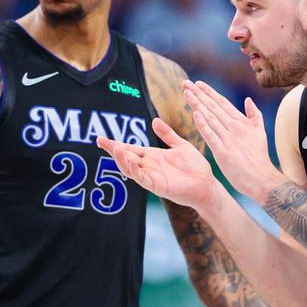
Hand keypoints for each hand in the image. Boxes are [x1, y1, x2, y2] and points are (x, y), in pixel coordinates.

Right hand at [97, 116, 225, 211]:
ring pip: (130, 168)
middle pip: (126, 157)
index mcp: (153, 156)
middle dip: (113, 149)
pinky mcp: (156, 185)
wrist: (207, 184)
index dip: (116, 144)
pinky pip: (141, 177)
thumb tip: (154, 120)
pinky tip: (128, 159)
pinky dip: (133, 169)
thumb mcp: (180, 145)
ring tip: (114, 147)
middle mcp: (149, 166)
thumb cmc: (195, 168)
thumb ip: (167, 134)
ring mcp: (151, 176)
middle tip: (99, 140)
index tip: (101, 138)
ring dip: (121, 158)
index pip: (130, 149)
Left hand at [183, 81, 283, 201]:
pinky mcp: (223, 152)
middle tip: (185, 83)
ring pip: (210, 118)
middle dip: (199, 94)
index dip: (209, 93)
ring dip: (197, 104)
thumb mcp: (260, 133)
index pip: (222, 103)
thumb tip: (248, 100)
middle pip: (213, 107)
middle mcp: (234, 127)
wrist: (262, 179)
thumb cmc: (259, 158)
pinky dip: (203, 124)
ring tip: (186, 93)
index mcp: (241, 122)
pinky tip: (195, 114)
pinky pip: (211, 136)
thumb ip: (254, 115)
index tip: (198, 84)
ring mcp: (229, 139)